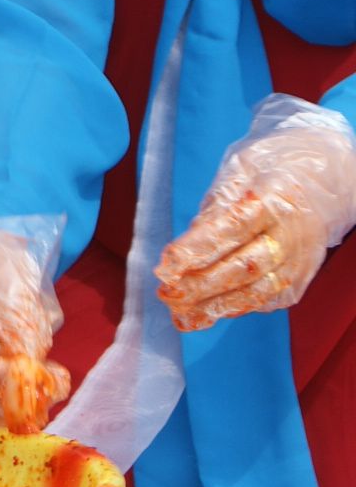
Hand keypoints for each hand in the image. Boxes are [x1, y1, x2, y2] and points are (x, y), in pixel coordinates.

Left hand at [156, 100, 355, 329]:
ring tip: (178, 312)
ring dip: (212, 306)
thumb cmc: (268, 177)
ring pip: (254, 292)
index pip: (233, 228)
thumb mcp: (240, 173)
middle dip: (201, 284)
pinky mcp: (297, 285)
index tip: (167, 264)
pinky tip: (201, 313)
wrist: (321, 189)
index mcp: (274, 200)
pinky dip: (229, 308)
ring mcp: (296, 264)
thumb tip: (186, 247)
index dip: (199, 249)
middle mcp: (289, 236)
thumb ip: (215, 208)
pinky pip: (261, 301)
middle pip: (245, 266)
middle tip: (165, 293)